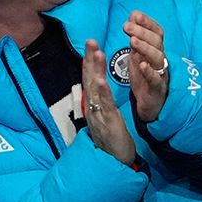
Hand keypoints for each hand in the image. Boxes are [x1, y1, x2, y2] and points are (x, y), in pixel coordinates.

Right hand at [82, 40, 136, 166]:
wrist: (112, 160)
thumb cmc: (111, 137)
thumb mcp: (105, 114)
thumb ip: (101, 100)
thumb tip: (96, 85)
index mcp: (94, 104)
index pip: (91, 78)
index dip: (89, 61)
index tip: (90, 44)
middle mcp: (93, 107)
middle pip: (89, 79)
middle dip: (89, 59)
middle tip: (90, 40)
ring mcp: (98, 114)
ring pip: (95, 89)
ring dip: (94, 70)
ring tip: (96, 53)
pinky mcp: (106, 123)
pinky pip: (103, 106)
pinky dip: (102, 93)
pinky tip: (101, 81)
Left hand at [124, 11, 172, 123]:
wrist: (151, 105)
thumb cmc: (144, 79)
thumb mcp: (138, 56)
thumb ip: (136, 39)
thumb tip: (131, 17)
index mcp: (155, 51)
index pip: (156, 32)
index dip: (147, 22)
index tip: (134, 14)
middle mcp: (160, 60)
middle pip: (157, 42)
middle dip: (142, 32)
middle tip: (126, 26)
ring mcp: (161, 73)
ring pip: (158, 58)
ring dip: (145, 48)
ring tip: (132, 40)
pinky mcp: (157, 89)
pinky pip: (155, 79)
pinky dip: (149, 71)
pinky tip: (142, 65)